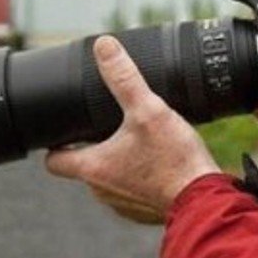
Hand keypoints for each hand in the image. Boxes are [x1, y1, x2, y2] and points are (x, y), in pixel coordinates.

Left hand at [45, 35, 219, 217]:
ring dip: (119, 161)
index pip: (53, 161)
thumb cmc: (175, 161)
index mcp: (93, 168)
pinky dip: (141, 176)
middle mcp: (102, 190)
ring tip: (141, 141)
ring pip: (110, 178)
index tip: (64, 131)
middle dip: (95, 146)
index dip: (55, 143)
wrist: (204, 199)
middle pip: (85, 165)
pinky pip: (133, 190)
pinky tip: (159, 161)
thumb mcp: (148, 109)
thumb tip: (104, 47)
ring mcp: (123, 203)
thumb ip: (124, 77)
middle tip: (111, 126)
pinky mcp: (143, 209)